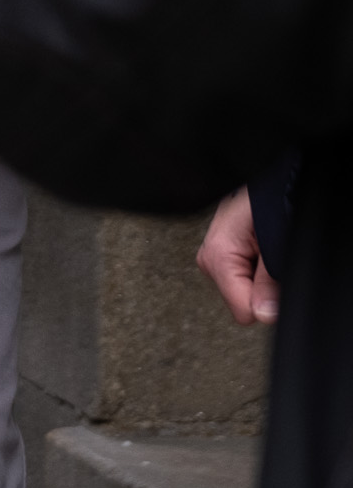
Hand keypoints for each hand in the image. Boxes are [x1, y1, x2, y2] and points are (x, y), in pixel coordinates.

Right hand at [196, 188, 277, 325]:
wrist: (270, 174)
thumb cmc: (269, 198)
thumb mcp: (274, 243)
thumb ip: (267, 280)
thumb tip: (264, 313)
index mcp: (217, 256)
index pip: (243, 311)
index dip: (268, 302)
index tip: (279, 281)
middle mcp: (209, 256)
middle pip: (243, 301)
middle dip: (264, 288)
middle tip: (274, 258)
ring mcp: (213, 253)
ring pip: (244, 290)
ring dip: (263, 277)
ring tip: (269, 247)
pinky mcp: (221, 251)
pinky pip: (243, 276)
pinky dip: (259, 268)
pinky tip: (263, 247)